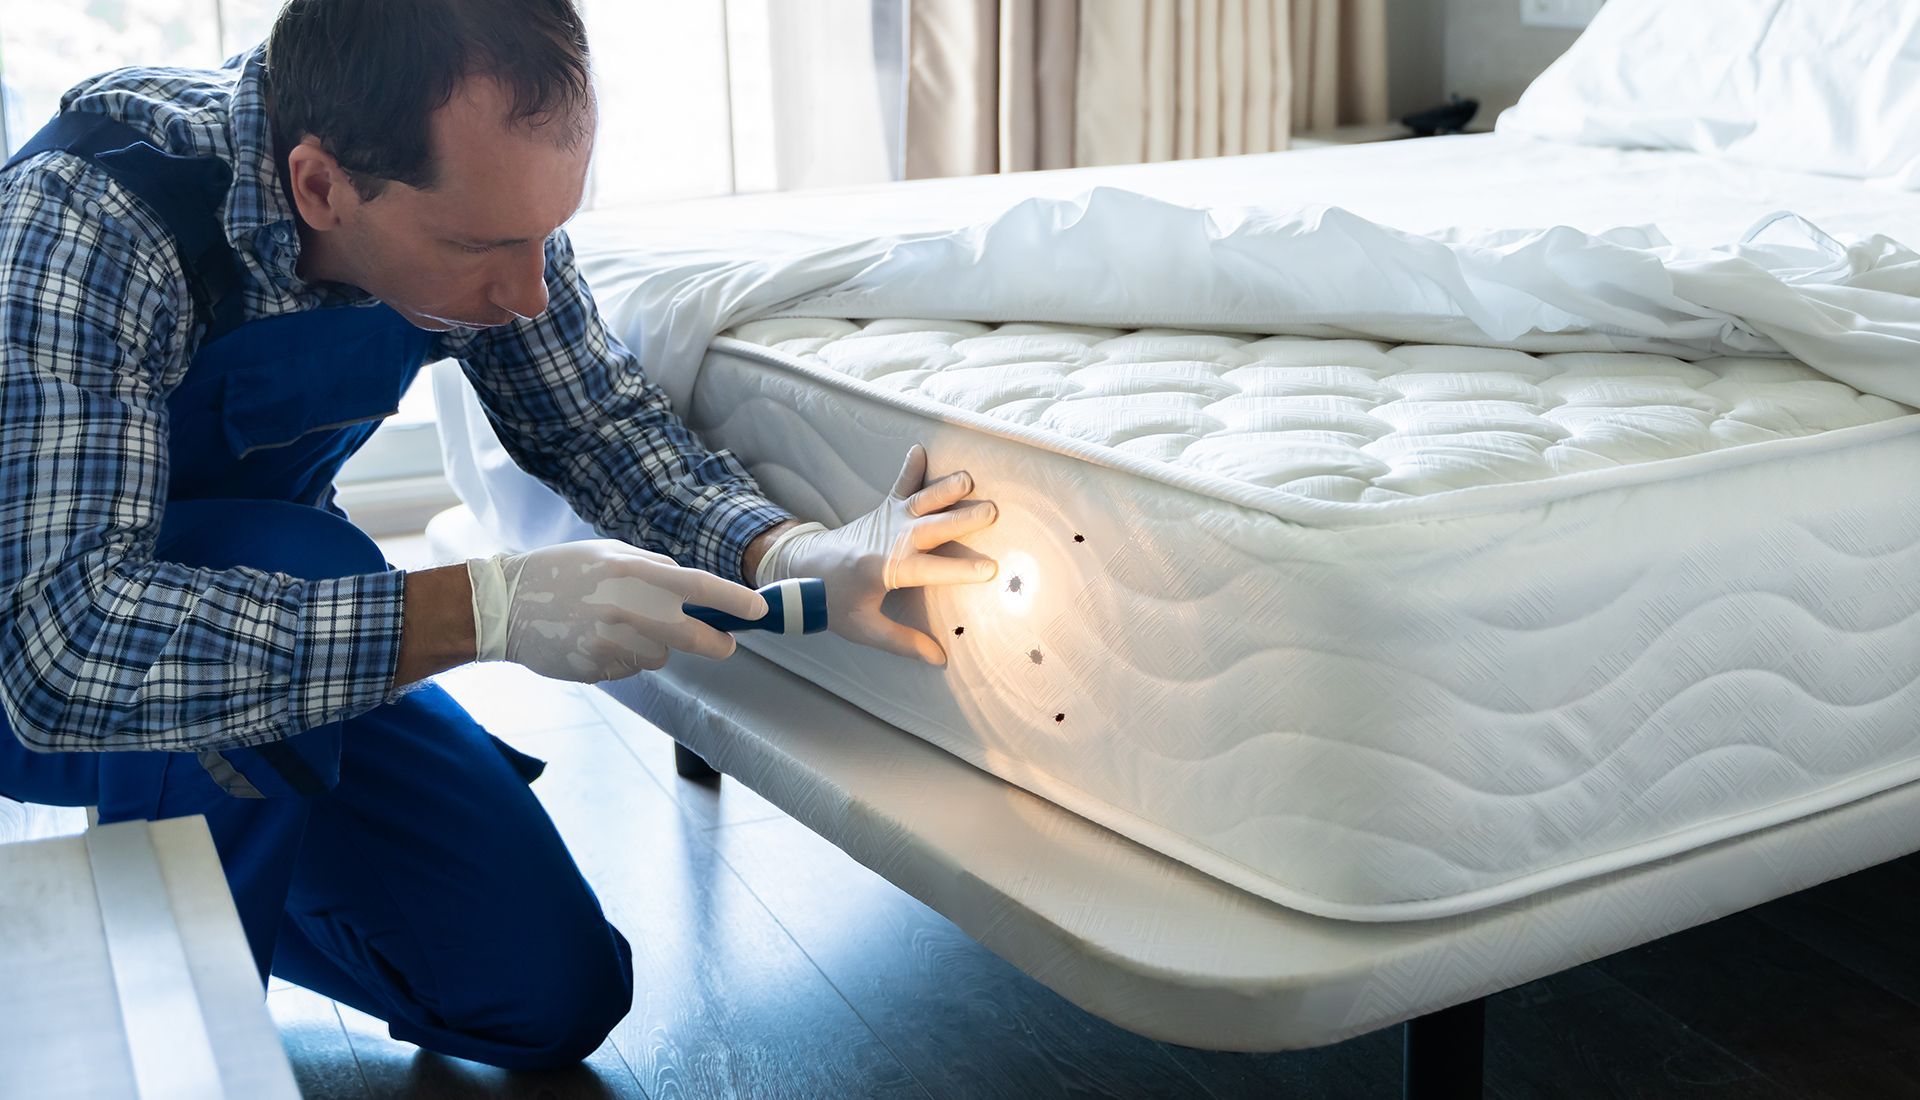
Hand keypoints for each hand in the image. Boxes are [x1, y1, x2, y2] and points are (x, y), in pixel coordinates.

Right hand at [468, 540, 767, 681]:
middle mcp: (625, 608)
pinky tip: (593, 640)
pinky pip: (628, 667)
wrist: (503, 605)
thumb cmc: (559, 572)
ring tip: (612, 627)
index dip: (732, 600)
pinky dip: (621, 658)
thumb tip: (688, 584)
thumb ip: (650, 567)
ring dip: (650, 646)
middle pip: (690, 635)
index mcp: (631, 572)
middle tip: (725, 645)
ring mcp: (610, 642)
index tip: (758, 610)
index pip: (696, 586)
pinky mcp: (596, 668)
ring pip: (658, 654)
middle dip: (715, 643)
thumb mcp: (607, 553)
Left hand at [759, 445, 997, 664]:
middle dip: (963, 519)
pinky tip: (919, 447)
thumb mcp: (864, 628)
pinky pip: (899, 485)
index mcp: (888, 570)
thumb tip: (940, 659)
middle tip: (992, 511)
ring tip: (968, 478)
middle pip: (932, 527)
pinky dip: (910, 467)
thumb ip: (902, 642)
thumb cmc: (834, 601)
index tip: (989, 570)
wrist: (802, 568)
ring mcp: (887, 519)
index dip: (961, 570)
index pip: (932, 570)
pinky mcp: (883, 508)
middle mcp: (890, 539)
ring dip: (944, 488)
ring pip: (920, 500)